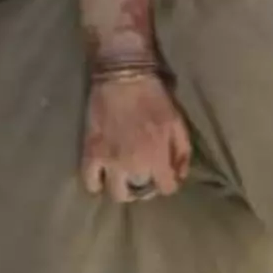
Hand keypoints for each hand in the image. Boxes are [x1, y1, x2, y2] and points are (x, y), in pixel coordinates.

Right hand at [81, 72, 192, 202]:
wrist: (123, 77)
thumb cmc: (154, 97)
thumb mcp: (178, 122)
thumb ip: (182, 152)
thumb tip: (181, 175)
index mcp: (157, 157)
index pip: (166, 188)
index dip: (168, 184)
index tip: (164, 175)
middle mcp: (133, 165)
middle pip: (138, 194)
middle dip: (144, 189)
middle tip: (142, 176)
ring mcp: (110, 161)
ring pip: (115, 193)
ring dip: (121, 189)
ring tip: (123, 178)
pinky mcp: (91, 153)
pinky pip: (90, 181)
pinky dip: (95, 183)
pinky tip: (102, 176)